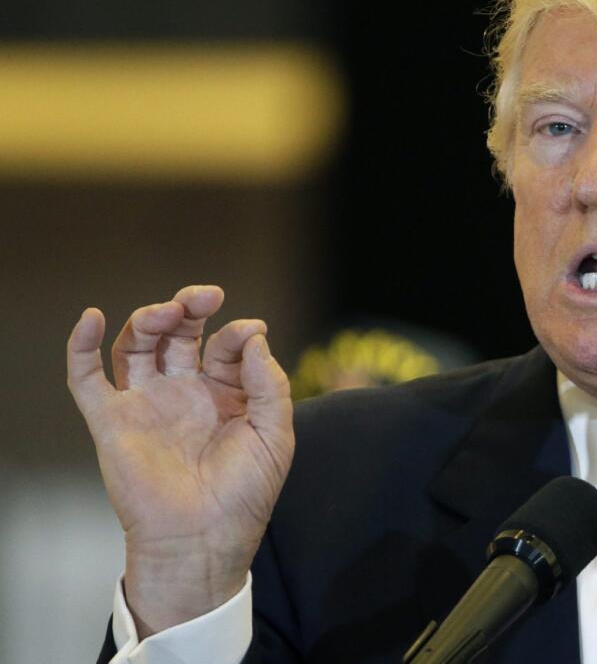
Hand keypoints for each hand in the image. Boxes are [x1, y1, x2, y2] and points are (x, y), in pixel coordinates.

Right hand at [66, 286, 293, 636]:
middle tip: (204, 296)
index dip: (238, 332)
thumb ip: (271, 384)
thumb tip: (255, 336)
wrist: (204, 539)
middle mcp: (184, 392)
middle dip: (190, 307)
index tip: (251, 331)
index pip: (226, 345)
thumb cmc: (245, 494)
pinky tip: (91, 317)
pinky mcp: (112, 421)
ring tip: (169, 311)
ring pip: (138, 345)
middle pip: (179, 334)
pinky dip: (82, 346)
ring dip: (149, 319)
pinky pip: (87, 379)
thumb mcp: (275, 434)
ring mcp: (147, 403)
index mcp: (225, 393)